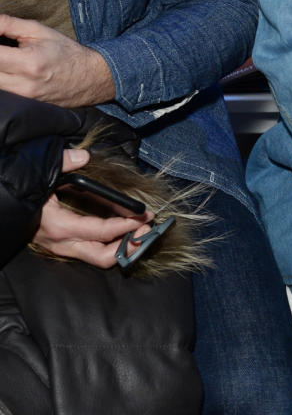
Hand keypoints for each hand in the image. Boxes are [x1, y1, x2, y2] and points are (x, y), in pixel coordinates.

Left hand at [0, 15, 113, 106]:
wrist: (91, 79)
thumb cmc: (67, 52)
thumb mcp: (39, 31)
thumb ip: (8, 24)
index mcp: (27, 63)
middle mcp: (23, 85)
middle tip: (3, 49)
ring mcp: (23, 98)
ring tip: (6, 58)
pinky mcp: (24, 105)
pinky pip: (2, 93)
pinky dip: (2, 79)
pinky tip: (8, 70)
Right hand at [33, 147, 153, 268]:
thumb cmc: (18, 189)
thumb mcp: (38, 173)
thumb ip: (61, 163)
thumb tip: (83, 156)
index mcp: (57, 225)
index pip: (100, 231)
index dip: (126, 226)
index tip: (146, 216)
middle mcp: (61, 242)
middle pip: (103, 257)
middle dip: (130, 247)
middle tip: (148, 231)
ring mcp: (61, 248)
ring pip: (98, 258)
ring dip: (122, 248)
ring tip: (141, 233)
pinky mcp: (62, 247)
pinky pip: (91, 252)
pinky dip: (110, 245)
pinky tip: (123, 233)